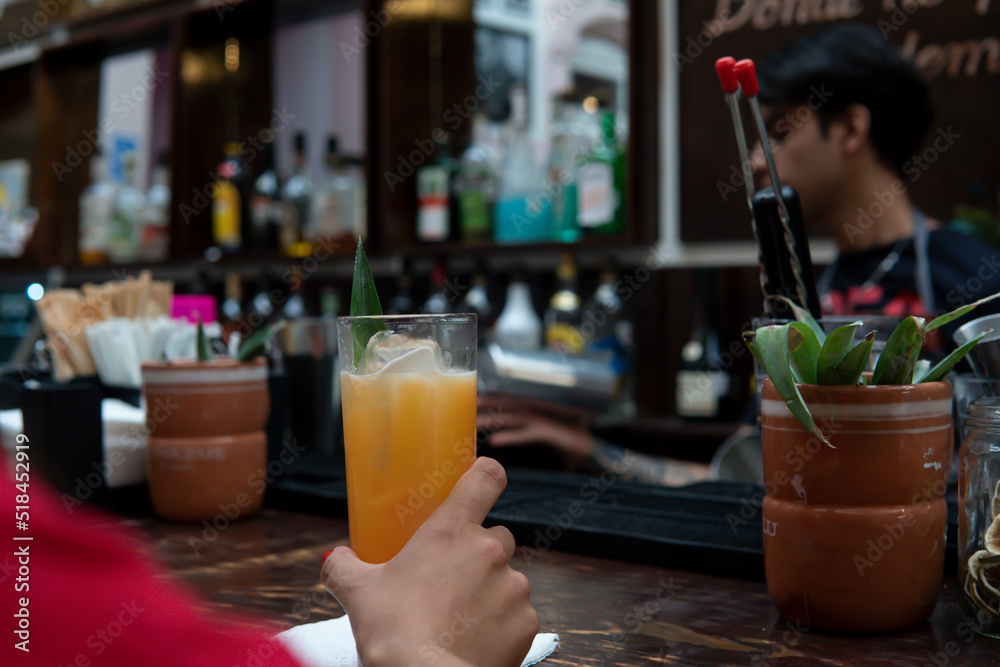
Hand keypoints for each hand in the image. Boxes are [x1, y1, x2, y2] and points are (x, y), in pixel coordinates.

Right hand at [321, 458, 538, 666]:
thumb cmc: (393, 631)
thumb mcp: (358, 592)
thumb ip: (343, 566)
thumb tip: (335, 558)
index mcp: (451, 530)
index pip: (486, 478)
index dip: (486, 475)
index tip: (480, 482)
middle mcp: (490, 550)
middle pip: (497, 535)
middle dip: (478, 553)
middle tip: (449, 579)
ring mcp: (514, 586)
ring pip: (508, 578)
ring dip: (489, 591)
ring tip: (457, 618)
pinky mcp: (526, 622)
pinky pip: (517, 614)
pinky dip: (501, 624)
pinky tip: (474, 640)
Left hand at [477, 394, 594, 458]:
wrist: (589, 450)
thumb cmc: (564, 439)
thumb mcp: (541, 430)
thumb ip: (523, 427)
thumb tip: (496, 431)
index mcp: (535, 408)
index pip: (510, 398)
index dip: (492, 395)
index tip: (473, 396)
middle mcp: (538, 410)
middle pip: (508, 404)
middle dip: (489, 403)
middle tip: (468, 404)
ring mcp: (544, 421)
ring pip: (514, 417)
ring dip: (493, 419)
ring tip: (475, 423)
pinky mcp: (549, 434)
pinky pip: (527, 434)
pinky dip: (511, 437)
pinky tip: (496, 440)